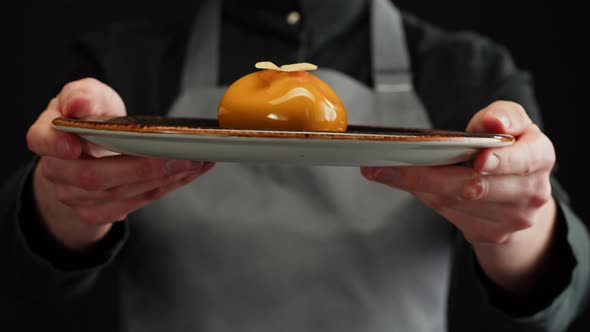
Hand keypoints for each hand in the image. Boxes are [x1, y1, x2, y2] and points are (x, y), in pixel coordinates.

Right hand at [27, 78, 214, 250]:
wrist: (93, 150)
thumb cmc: (92, 117)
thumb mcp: (89, 97)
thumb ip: (83, 95)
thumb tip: (79, 104)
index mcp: (48, 137)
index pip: (41, 140)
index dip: (55, 144)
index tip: (74, 145)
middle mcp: (57, 172)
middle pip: (93, 177)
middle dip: (139, 168)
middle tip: (177, 155)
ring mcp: (77, 197)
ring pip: (120, 194)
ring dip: (163, 179)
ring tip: (195, 161)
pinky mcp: (100, 212)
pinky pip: (135, 203)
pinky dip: (167, 187)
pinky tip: (190, 171)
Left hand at [361, 101, 557, 292]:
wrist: (520, 192)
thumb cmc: (511, 147)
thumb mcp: (514, 123)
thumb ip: (504, 115)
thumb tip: (494, 122)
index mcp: (539, 157)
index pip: (523, 159)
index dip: (501, 160)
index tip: (477, 159)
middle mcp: (530, 192)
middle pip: (474, 186)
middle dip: (426, 175)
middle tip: (386, 164)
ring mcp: (510, 219)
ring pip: (454, 201)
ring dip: (415, 185)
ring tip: (382, 170)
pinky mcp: (490, 234)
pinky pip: (448, 214)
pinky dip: (423, 195)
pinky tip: (405, 183)